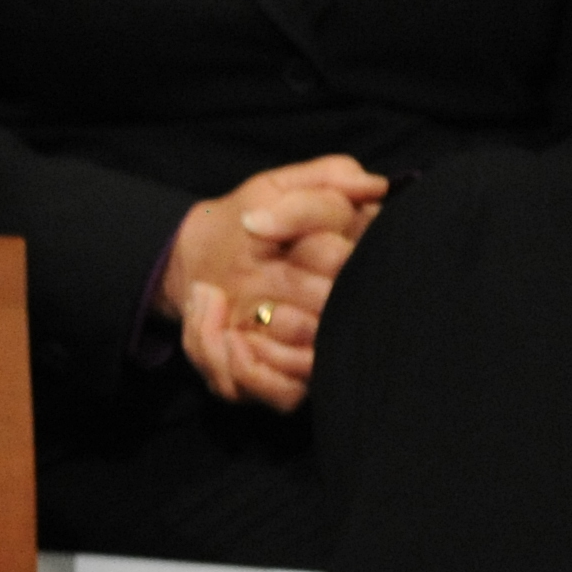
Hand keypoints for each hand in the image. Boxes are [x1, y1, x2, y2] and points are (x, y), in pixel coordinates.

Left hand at [168, 153, 387, 411]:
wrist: (198, 259)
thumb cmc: (248, 222)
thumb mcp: (278, 188)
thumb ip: (326, 179)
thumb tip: (373, 185)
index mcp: (348, 261)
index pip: (338, 250)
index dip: (293, 231)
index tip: (250, 223)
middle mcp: (342, 310)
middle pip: (326, 304)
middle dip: (278, 284)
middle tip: (243, 265)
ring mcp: (321, 351)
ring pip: (307, 353)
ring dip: (253, 324)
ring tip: (214, 295)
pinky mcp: (293, 385)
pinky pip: (284, 392)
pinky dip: (239, 365)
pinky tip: (220, 332)